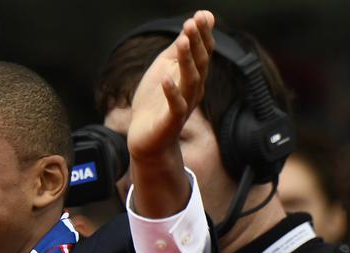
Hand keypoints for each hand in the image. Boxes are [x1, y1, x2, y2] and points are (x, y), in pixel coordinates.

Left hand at [127, 10, 214, 161]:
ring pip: (191, 81)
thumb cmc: (155, 101)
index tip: (200, 15)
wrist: (146, 139)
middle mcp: (194, 89)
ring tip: (183, 41)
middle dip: (197, 42)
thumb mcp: (165, 68)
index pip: (202, 52)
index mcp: (193, 76)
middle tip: (192, 23)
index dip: (202, 34)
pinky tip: (165, 78)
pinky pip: (176, 106)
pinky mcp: (172, 121)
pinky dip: (171, 92)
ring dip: (188, 60)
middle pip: (200, 63)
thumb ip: (179, 47)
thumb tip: (198, 19)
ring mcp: (185, 105)